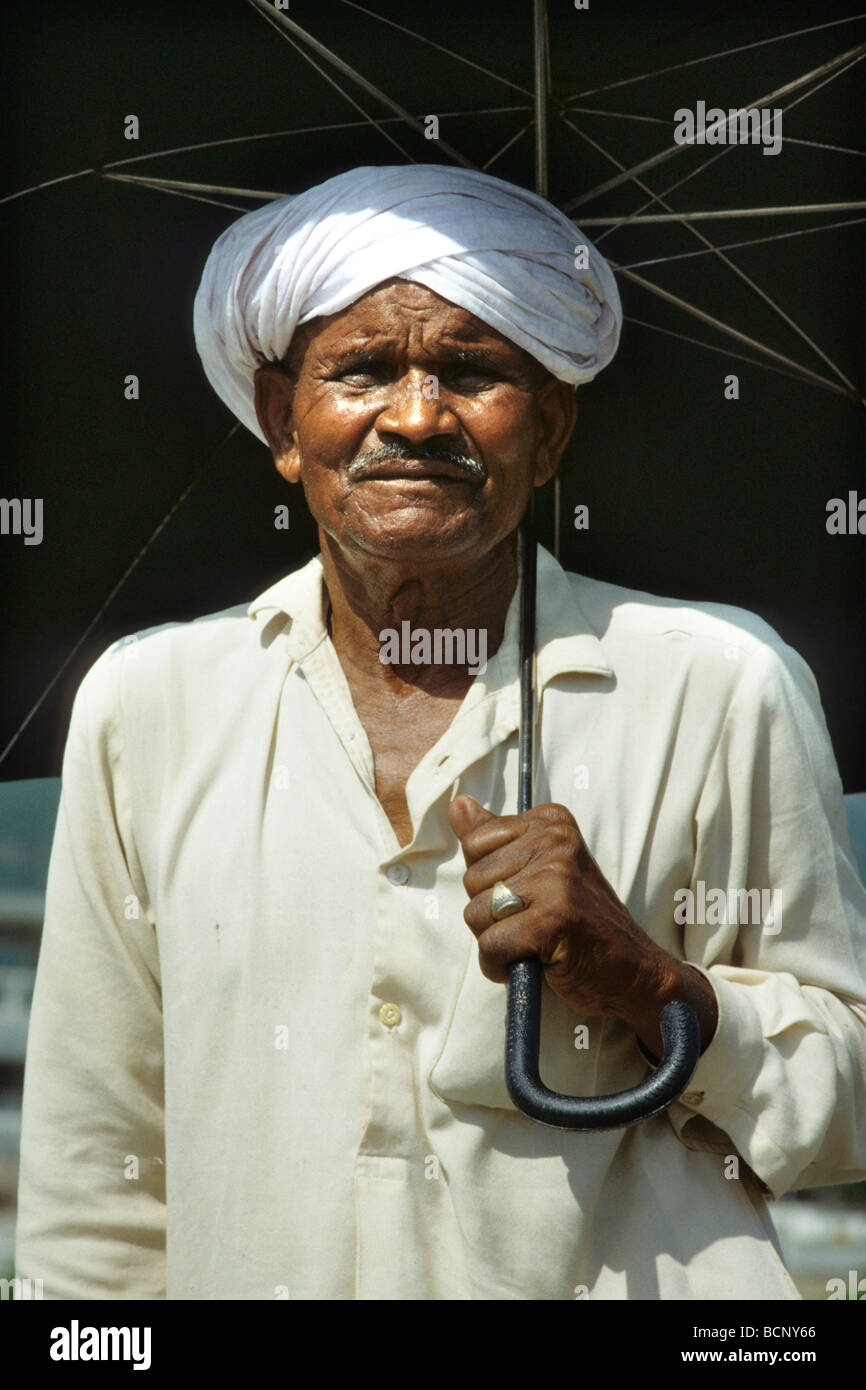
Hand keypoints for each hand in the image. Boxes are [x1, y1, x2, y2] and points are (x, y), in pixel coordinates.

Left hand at [447, 794, 717, 1055]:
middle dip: (491, 914)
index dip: (491, 882)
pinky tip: (532, 963)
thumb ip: (495, 839)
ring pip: (476, 913)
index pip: (476, 844)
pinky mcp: (554, 917)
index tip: (530, 895)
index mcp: (552, 822)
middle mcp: (557, 840)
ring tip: (535, 943)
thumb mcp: (540, 870)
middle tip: (535, 924)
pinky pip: (491, 945)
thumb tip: (458, 804)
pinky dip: (500, 965)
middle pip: (472, 880)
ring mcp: (556, 878)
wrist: (634, 972)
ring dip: (496, 941)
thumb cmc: (579, 923)